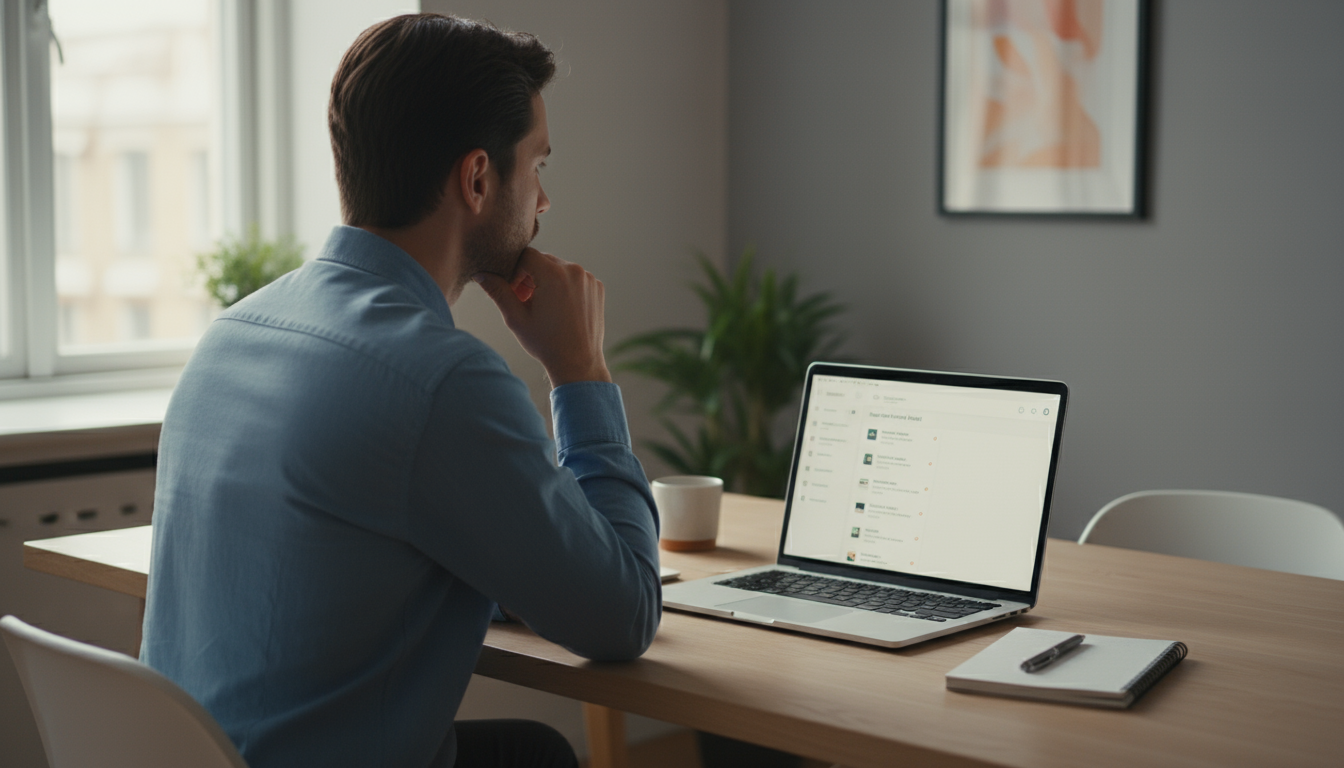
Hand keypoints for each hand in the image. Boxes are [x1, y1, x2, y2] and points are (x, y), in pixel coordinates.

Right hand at [473, 248, 612, 386]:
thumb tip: (480, 273)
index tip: (514, 291)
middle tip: (525, 301)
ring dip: (547, 281)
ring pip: (559, 268)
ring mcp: (588, 278)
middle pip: (543, 260)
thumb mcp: (516, 318)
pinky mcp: (597, 287)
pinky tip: (559, 309)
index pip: (526, 255)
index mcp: (553, 274)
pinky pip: (574, 278)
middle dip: (530, 276)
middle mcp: (574, 271)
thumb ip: (498, 291)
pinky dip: (564, 287)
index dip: (515, 271)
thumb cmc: (545, 343)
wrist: (578, 363)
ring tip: (543, 307)